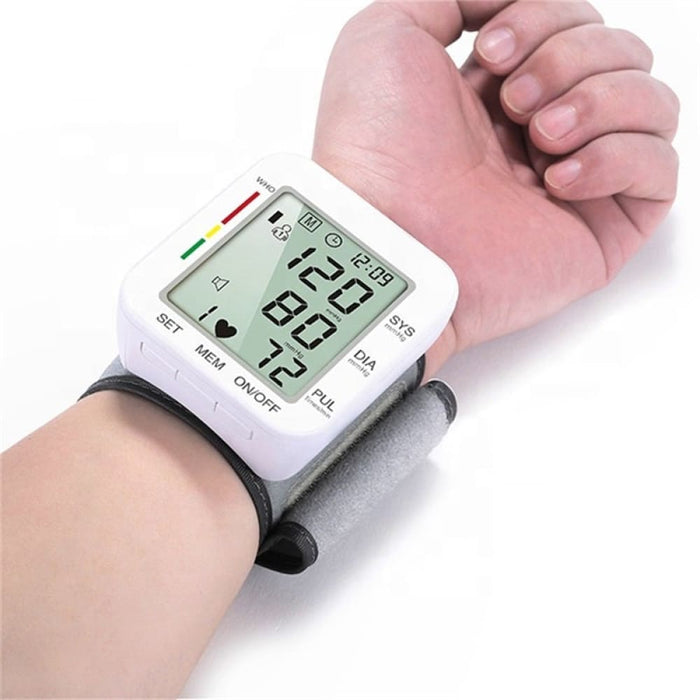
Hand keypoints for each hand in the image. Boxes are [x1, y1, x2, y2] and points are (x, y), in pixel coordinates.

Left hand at [313, 0, 678, 374]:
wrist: (385, 233)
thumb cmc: (377, 144)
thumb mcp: (390, 30)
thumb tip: (510, 1)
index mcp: (500, 90)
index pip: (576, 23)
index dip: (546, 18)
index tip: (488, 54)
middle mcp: (541, 133)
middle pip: (620, 55)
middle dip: (570, 57)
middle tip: (511, 102)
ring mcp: (573, 183)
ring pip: (652, 104)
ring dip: (601, 101)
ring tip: (540, 135)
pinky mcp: (597, 232)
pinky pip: (659, 172)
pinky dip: (619, 157)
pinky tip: (557, 180)